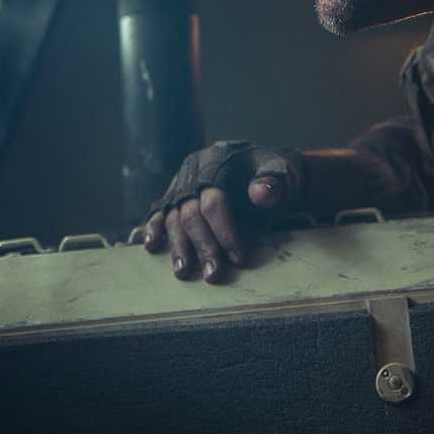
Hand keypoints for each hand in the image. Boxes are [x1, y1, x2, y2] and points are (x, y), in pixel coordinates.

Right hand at [142, 141, 303, 282]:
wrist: (265, 168)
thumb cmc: (274, 172)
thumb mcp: (282, 171)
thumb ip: (274, 181)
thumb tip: (260, 193)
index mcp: (217, 159)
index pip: (215, 200)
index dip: (225, 230)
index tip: (238, 257)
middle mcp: (194, 170)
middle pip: (191, 212)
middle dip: (203, 245)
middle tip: (213, 274)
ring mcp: (182, 182)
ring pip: (174, 216)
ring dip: (178, 246)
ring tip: (183, 271)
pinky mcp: (176, 195)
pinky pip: (161, 211)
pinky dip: (154, 227)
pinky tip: (151, 245)